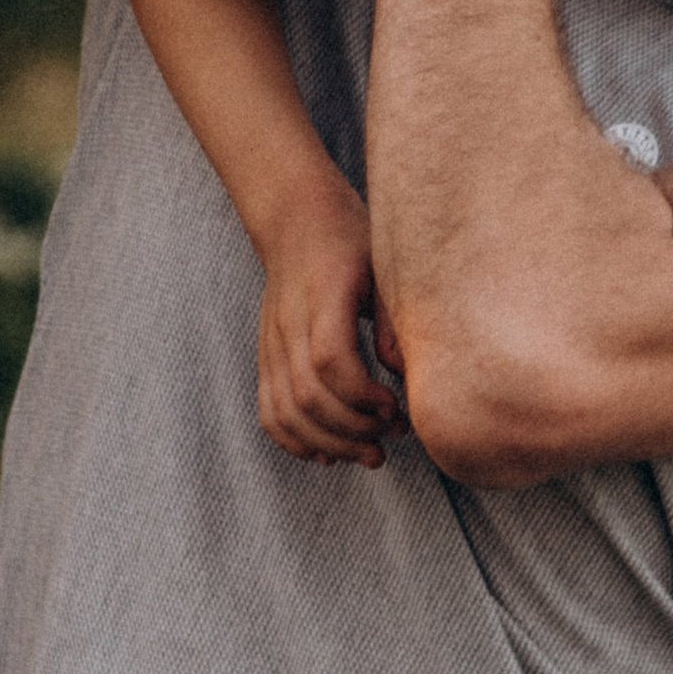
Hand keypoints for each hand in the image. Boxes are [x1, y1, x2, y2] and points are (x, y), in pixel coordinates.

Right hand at [257, 186, 402, 466]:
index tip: (395, 405)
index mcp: (323, 297)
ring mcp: (272, 344)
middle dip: (354, 429)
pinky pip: (269, 411)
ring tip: (370, 453)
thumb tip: (406, 375)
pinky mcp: (266, 357)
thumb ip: (393, 320)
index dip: (363, 394)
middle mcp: (289, 324)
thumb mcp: (383, 266)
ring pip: (286, 411)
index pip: (331, 360)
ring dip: (329, 443)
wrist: (296, 220)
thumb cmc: (349, 240)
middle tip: (393, 435)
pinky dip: (295, 441)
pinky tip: (329, 453)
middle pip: (308, 396)